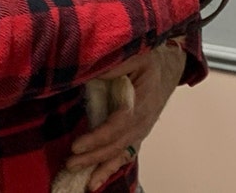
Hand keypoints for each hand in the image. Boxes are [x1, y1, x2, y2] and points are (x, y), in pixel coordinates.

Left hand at [65, 43, 185, 189]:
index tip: (77, 146)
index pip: (119, 124)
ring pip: (120, 154)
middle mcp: (142, 121)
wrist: (165, 69)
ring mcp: (139, 131)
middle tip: (70, 163)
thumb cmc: (147, 61)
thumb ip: (117, 63)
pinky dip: (109, 170)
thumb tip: (93, 71)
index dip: (98, 136)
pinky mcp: (133, 136)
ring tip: (83, 182)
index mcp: (142, 101)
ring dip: (100, 168)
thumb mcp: (136, 55)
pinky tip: (94, 182)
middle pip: (118, 144)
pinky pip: (122, 156)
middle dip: (94, 157)